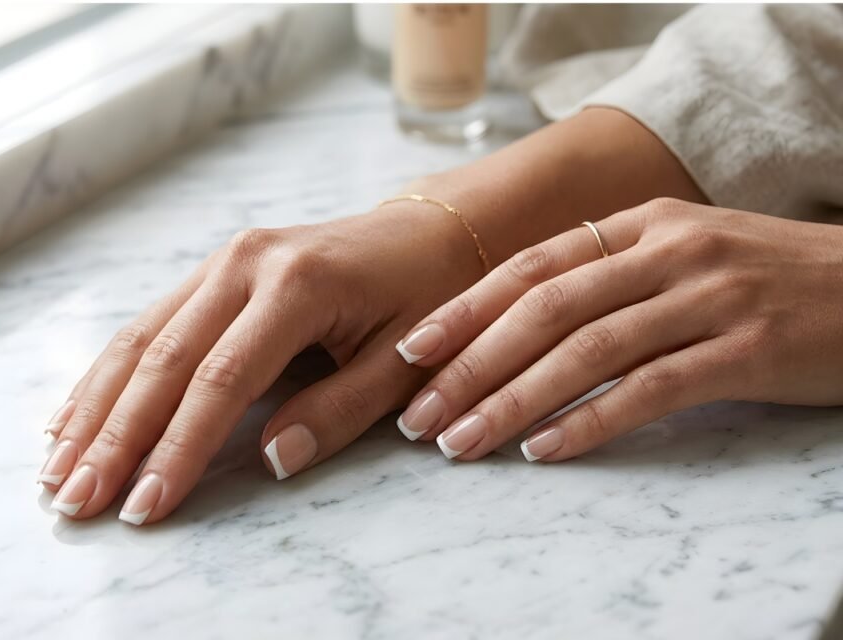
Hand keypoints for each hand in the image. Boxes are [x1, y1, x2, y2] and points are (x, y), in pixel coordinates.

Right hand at [38, 201, 485, 523]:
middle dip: (114, 436)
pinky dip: (109, 375)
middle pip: (163, 359)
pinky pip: (149, 324)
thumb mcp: (400, 361)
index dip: (178, 448)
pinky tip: (75, 414)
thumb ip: (338, 410)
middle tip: (75, 499)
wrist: (427, 233)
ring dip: (95, 407)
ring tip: (57, 468)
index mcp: (295, 285)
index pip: (220, 380)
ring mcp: (223, 261)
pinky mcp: (214, 270)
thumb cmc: (422, 298)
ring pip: (141, 339)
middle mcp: (244, 263)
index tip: (144, 506)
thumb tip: (270, 461)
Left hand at [395, 198, 842, 461]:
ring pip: (585, 352)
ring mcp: (707, 298)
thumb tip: (514, 321)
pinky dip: (590, 422)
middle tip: (420, 416)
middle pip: (544, 311)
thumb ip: (607, 274)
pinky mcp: (746, 350)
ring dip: (512, 402)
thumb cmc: (764, 277)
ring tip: (462, 442)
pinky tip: (545, 451)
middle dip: (470, 367)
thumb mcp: (681, 253)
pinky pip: (650, 390)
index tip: (412, 351)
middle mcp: (666, 252)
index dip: (465, 310)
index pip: (530, 266)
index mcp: (641, 224)